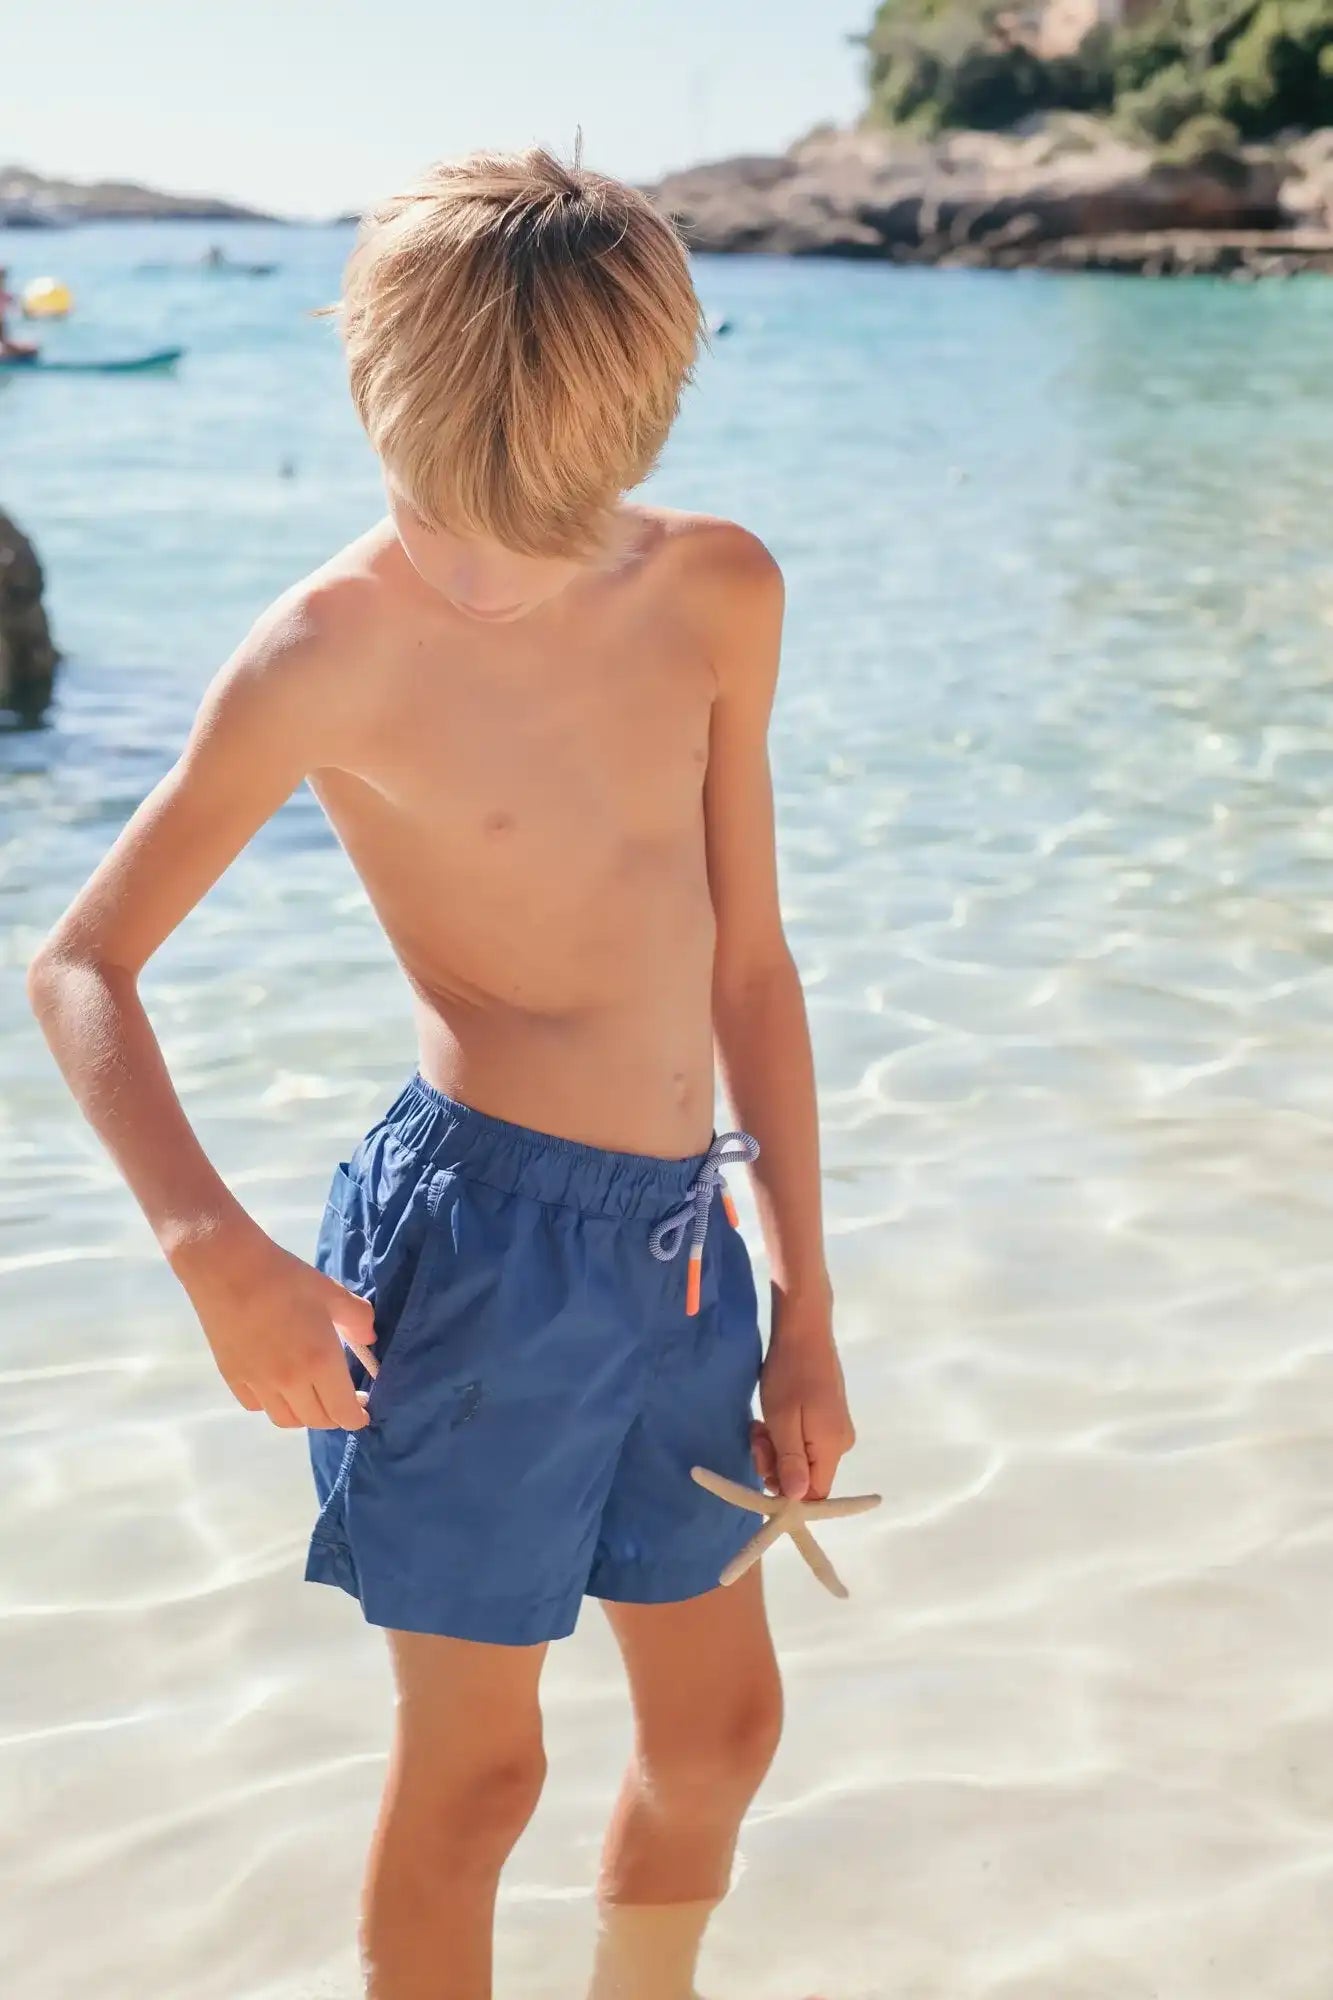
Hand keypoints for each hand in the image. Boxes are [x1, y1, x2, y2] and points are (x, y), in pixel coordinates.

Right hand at [172, 1223, 375, 1429]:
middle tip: (342, 1401)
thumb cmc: (285, 1278)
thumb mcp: (331, 1293)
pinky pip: (257, 1407)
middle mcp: (290, 1382)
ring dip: (304, 1415)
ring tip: (311, 1397)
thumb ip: (357, 1319)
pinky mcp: (232, 1378)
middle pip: (317, 1420)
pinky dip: (272, 1404)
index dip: (357, 1419)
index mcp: (320, 1362)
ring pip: (286, 1420)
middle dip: (334, 1417)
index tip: (363, 1413)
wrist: (228, 1268)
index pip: (343, 1412)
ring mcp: (258, 1383)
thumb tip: (369, 1340)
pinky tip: (277, 1386)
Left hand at [752, 1301, 854, 1501]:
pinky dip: (784, 1435)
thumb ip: (791, 1460)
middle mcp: (841, 1442)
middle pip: (807, 1476)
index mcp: (833, 1447)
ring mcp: (835, 1428)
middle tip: (757, 1438)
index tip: (763, 1470)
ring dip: (776, 1447)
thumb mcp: (783, 1419)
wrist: (804, 1329)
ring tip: (760, 1424)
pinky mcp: (827, 1416)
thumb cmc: (790, 1373)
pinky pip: (804, 1440)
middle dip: (776, 1464)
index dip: (788, 1493)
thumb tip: (798, 1497)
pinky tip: (770, 1418)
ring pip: (801, 1457)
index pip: (816, 1495)